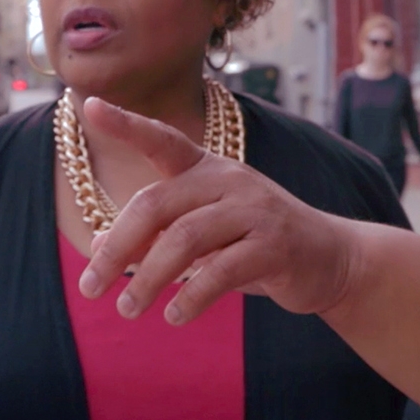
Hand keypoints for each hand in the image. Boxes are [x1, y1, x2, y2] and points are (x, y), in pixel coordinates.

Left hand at [78, 98, 362, 325]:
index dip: (126, 124)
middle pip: (157, 204)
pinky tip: (174, 315)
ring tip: (128, 309)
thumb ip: (158, 234)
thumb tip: (100, 246)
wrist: (330, 259)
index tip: (89, 104)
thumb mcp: (205, 234)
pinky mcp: (274, 245)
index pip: (162, 140)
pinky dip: (190, 296)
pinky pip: (220, 271)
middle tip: (89, 287)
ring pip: (184, 240)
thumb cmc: (254, 245)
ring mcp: (255, 210)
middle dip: (118, 246)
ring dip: (147, 279)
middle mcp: (229, 180)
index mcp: (208, 169)